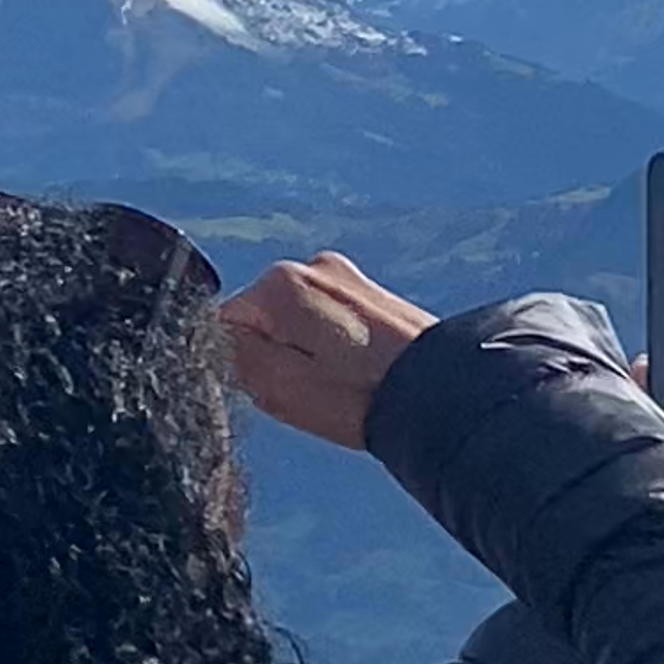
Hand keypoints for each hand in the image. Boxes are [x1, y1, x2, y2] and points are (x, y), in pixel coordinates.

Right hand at [218, 250, 435, 451]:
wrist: (443, 394)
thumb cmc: (360, 397)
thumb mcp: (277, 387)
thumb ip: (234, 355)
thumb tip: (220, 337)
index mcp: (280, 283)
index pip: (228, 323)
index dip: (243, 361)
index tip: (274, 384)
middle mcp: (313, 266)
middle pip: (265, 319)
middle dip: (278, 354)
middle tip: (312, 388)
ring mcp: (347, 277)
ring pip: (299, 322)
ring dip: (309, 352)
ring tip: (342, 384)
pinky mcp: (372, 294)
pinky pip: (333, 322)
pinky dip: (337, 349)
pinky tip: (360, 374)